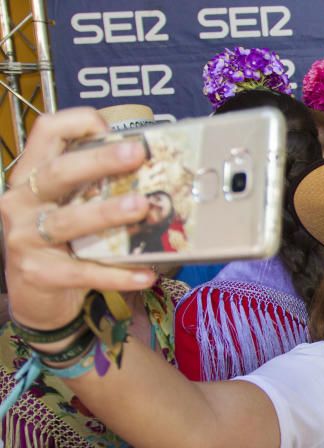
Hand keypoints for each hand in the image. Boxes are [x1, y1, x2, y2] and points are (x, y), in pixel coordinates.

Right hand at [0, 109, 155, 334]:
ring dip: (108, 213)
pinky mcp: (40, 272)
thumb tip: (151, 170)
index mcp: (31, 177)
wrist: (36, 298)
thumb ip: (93, 188)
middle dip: (100, 160)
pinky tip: (145, 275)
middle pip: (59, 172)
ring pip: (70, 221)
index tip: (109, 126)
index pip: (45, 132)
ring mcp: (26, 237)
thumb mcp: (69, 207)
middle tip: (137, 154)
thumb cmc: (62, 244)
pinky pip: (84, 272)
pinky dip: (117, 274)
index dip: (75, 122)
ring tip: (142, 207)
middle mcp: (22, 201)